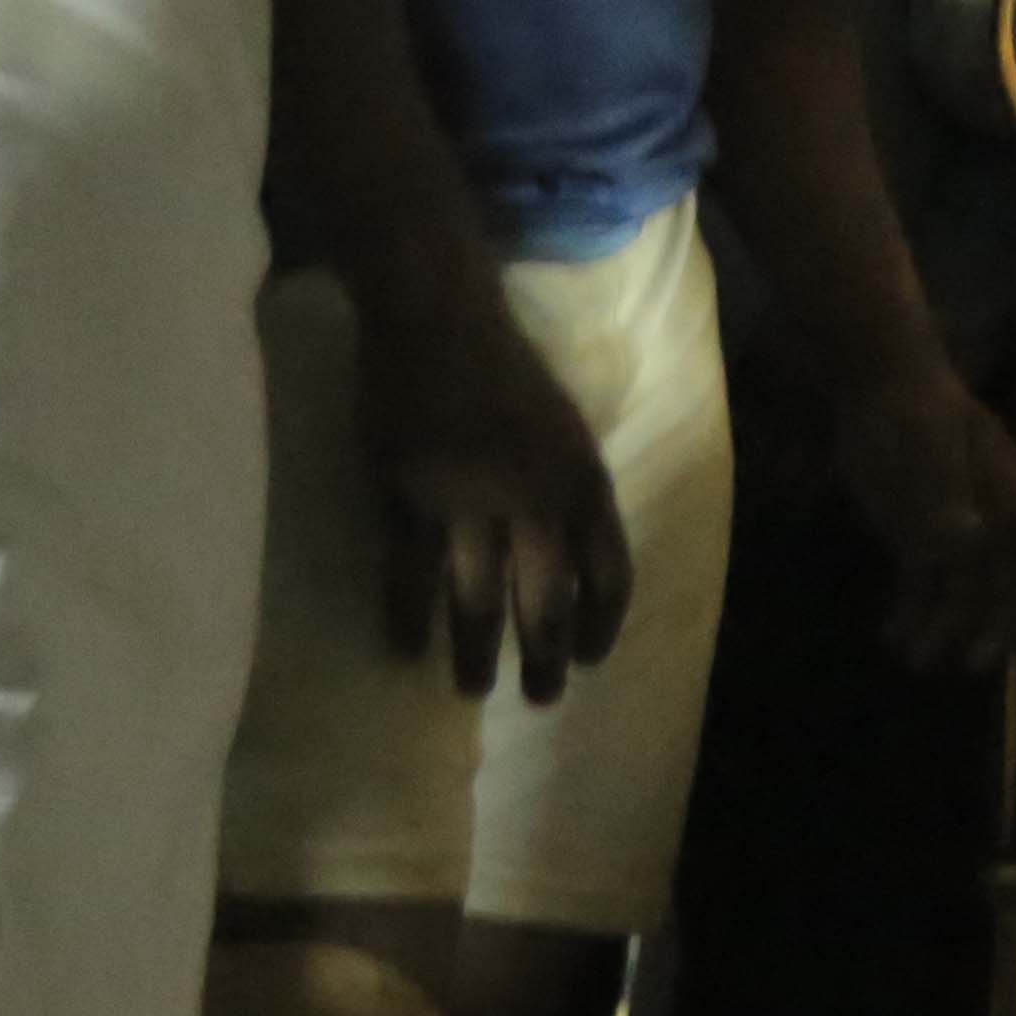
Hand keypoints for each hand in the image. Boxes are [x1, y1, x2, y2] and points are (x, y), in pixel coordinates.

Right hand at [361, 305, 633, 703]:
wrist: (437, 316)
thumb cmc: (505, 373)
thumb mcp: (567, 432)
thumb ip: (573, 495)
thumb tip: (576, 563)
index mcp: (585, 482)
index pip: (609, 574)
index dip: (603, 623)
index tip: (594, 659)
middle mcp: (537, 498)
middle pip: (548, 600)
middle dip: (546, 656)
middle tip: (541, 699)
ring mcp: (470, 499)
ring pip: (479, 597)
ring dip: (477, 651)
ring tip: (473, 690)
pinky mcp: (408, 493)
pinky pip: (410, 571)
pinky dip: (408, 615)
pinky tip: (406, 648)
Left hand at [829, 364, 1015, 670]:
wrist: (874, 384)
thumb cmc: (913, 410)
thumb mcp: (928, 447)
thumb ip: (945, 499)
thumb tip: (969, 542)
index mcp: (1013, 494)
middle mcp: (993, 521)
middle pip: (1009, 583)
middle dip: (998, 624)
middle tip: (977, 663)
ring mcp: (956, 531)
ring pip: (963, 590)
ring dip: (946, 626)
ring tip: (918, 660)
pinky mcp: (919, 537)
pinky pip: (924, 583)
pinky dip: (912, 611)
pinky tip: (893, 637)